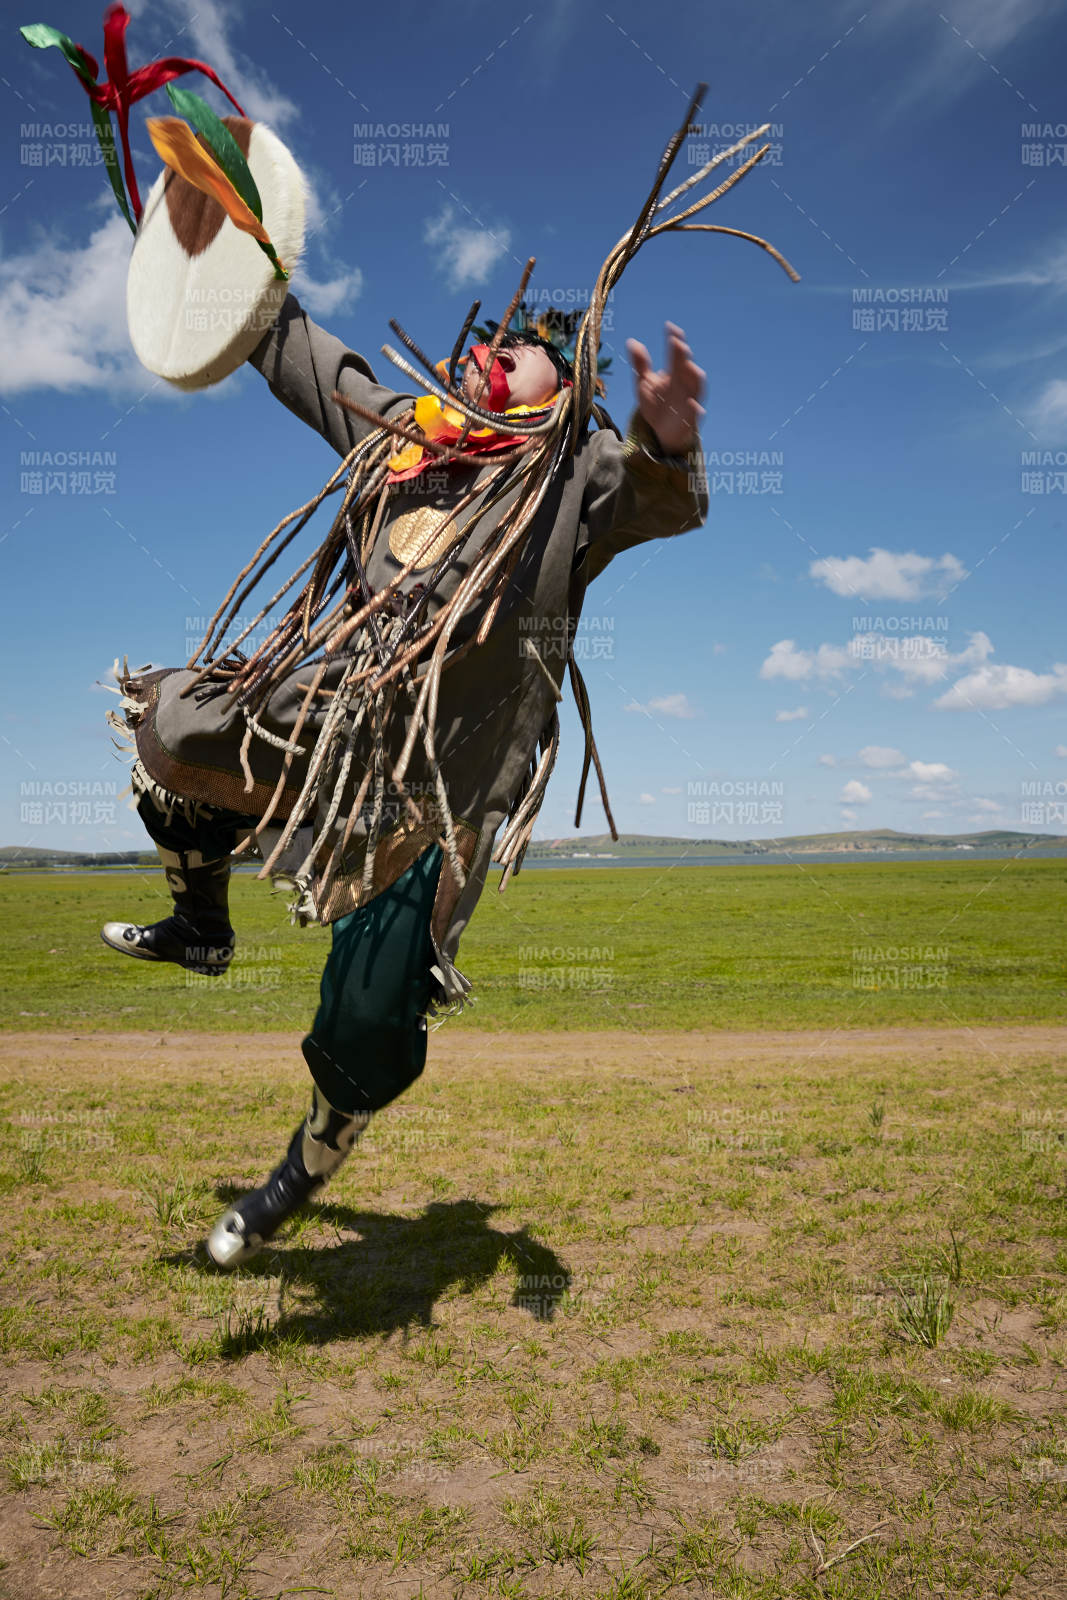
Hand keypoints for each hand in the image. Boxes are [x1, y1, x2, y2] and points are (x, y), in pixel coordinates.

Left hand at [626, 323, 704, 454]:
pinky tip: (692, 404)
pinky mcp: (690, 418)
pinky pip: (695, 413)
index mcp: (674, 374)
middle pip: (685, 367)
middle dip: (683, 356)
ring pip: (696, 386)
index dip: (674, 340)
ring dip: (693, 376)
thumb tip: (632, 341)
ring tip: (688, 366)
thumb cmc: (656, 405)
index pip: (675, 354)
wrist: (662, 432)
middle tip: (677, 343)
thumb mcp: (644, 384)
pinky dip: (695, 408)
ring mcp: (689, 400)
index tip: (670, 327)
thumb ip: (640, 364)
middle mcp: (684, 385)